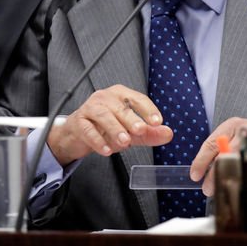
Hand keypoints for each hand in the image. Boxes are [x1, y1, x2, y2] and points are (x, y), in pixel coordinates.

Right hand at [47, 84, 172, 166]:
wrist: (78, 134)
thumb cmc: (106, 128)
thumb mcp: (131, 131)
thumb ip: (149, 133)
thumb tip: (168, 133)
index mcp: (121, 95)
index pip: (137, 99)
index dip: (148, 109)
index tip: (157, 122)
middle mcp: (105, 98)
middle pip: (120, 107)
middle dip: (131, 119)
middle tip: (140, 130)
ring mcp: (90, 108)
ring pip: (103, 116)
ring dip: (115, 129)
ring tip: (124, 141)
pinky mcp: (78, 122)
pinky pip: (88, 130)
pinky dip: (98, 141)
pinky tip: (106, 150)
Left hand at [189, 117, 246, 195]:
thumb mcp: (241, 132)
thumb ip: (224, 145)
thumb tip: (207, 167)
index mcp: (233, 125)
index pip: (210, 144)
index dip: (200, 162)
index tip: (195, 175)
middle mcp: (243, 134)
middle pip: (221, 158)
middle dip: (212, 176)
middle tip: (207, 188)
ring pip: (234, 168)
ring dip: (226, 181)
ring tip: (222, 189)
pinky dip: (242, 183)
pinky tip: (239, 186)